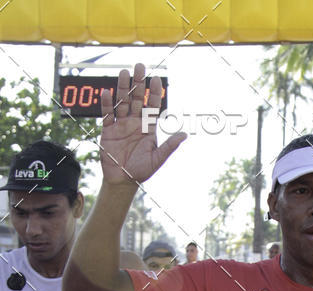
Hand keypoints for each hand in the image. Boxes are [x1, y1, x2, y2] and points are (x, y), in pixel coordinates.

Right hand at [100, 62, 186, 185]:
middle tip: (140, 66)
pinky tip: (107, 92)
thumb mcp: (157, 158)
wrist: (122, 180)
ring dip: (122, 87)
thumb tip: (184, 135)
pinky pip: (107, 114)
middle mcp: (135, 123)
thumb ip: (169, 146)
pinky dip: (107, 103)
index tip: (156, 79)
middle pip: (137, 98)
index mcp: (148, 128)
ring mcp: (121, 124)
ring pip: (122, 102)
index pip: (152, 105)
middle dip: (138, 83)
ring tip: (123, 72)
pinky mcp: (108, 129)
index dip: (154, 92)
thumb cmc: (141, 171)